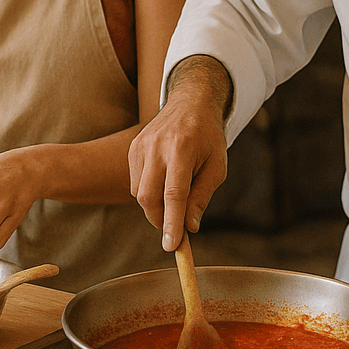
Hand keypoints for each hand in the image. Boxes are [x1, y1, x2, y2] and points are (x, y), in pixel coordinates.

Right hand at [129, 57, 230, 250]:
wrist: (190, 102)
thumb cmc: (208, 137)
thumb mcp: (216, 166)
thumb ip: (202, 196)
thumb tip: (190, 227)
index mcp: (182, 150)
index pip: (174, 195)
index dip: (171, 223)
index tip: (171, 246)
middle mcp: (157, 147)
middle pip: (148, 197)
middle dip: (159, 220)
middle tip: (173, 230)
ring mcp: (140, 146)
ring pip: (138, 192)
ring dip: (153, 206)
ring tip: (173, 197)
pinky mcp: (133, 148)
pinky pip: (134, 182)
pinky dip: (147, 192)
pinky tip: (163, 182)